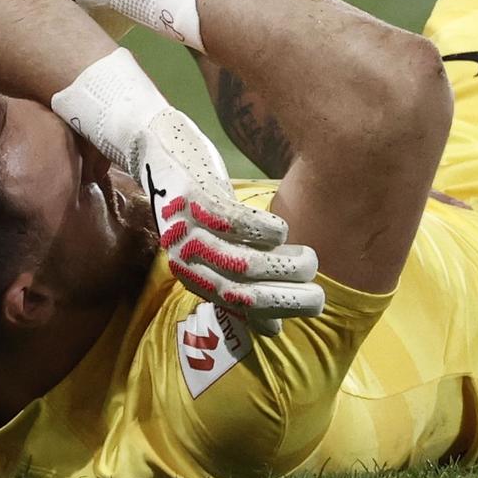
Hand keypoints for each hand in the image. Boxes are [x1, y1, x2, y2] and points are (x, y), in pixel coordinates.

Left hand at [128, 110, 322, 335]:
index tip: (309, 307)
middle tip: (317, 289)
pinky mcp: (192, 200)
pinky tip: (281, 230)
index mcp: (192, 274)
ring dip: (282, 265)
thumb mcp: (217, 246)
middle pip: (241, 291)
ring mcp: (187, 230)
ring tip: (309, 260)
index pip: (236, 307)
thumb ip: (241, 284)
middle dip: (285, 295)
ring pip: (243, 262)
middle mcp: (186, 259)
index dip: (275, 310)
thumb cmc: (199, 200)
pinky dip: (264, 231)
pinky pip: (236, 224)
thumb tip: (274, 329)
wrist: (160, 148)